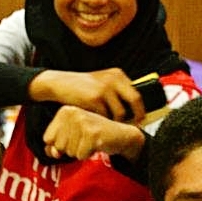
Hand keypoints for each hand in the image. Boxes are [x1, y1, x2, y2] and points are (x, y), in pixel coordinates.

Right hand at [29, 68, 144, 122]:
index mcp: (117, 75)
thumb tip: (133, 109)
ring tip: (111, 125)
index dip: (141, 109)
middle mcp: (113, 79)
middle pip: (134, 100)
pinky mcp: (94, 98)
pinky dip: (103, 122)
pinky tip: (98, 123)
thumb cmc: (82, 87)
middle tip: (135, 126)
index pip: (137, 93)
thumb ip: (116, 91)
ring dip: (116, 122)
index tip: (141, 119)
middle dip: (136, 116)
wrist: (60, 83)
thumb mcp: (102, 82)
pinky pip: (105, 116)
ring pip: (120, 112)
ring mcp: (104, 88)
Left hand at [42, 105, 143, 160]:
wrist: (121, 135)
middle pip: (58, 146)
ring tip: (91, 142)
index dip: (61, 144)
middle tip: (85, 140)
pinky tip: (97, 145)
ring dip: (81, 152)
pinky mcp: (92, 133)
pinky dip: (89, 154)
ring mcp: (82, 122)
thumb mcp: (72, 137)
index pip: (47, 139)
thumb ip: (56, 145)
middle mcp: (72, 113)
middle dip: (72, 149)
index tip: (76, 137)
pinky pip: (81, 155)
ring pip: (70, 152)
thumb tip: (53, 152)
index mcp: (64, 111)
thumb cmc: (95, 135)